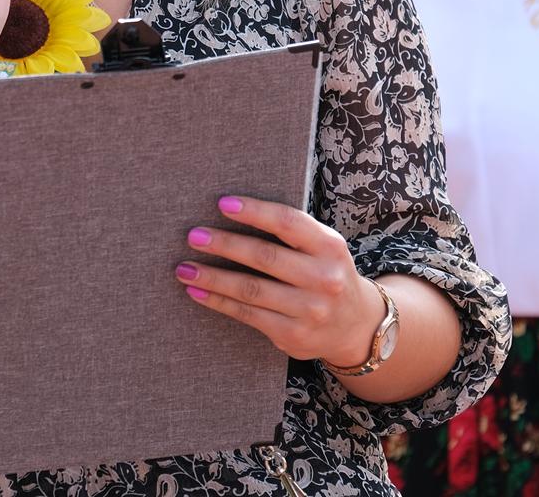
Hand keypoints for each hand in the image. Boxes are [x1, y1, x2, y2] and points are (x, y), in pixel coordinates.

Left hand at [176, 195, 383, 366]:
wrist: (355, 326)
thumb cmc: (325, 273)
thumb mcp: (322, 247)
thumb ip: (291, 232)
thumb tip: (231, 210)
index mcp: (329, 247)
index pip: (288, 222)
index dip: (254, 211)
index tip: (222, 203)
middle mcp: (324, 278)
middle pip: (265, 256)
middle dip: (225, 244)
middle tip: (193, 236)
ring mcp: (310, 309)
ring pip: (251, 289)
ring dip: (213, 277)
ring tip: (184, 268)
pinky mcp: (293, 334)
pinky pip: (247, 314)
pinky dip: (218, 301)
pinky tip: (198, 291)